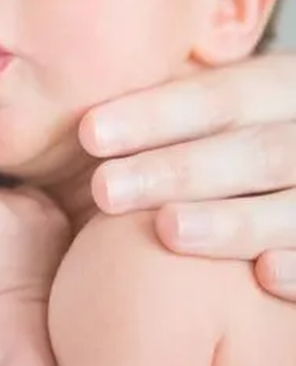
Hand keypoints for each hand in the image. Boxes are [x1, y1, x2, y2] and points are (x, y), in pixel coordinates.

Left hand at [79, 54, 295, 300]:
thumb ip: (186, 116)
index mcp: (284, 90)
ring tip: (169, 230)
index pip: (221, 96)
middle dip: (180, 169)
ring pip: (295, 206)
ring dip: (234, 220)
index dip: (156, 114)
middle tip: (106, 189)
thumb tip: (90, 124)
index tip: (90, 134)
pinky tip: (265, 276)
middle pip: (257, 150)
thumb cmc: (248, 149)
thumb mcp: (234, 115)